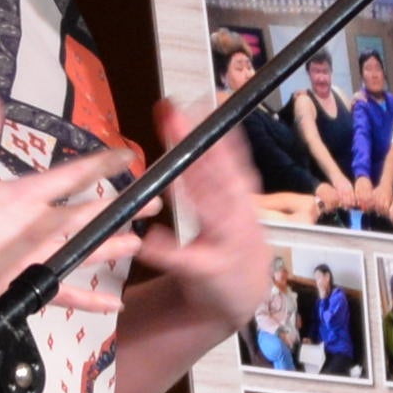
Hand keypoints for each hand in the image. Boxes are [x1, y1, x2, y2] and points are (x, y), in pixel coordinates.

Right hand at [0, 91, 133, 334]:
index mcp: (27, 195)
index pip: (75, 174)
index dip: (104, 163)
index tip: (126, 156)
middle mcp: (41, 227)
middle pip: (91, 214)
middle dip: (124, 206)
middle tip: (154, 202)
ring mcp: (38, 260)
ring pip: (86, 251)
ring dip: (115, 246)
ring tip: (137, 241)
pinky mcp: (27, 287)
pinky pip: (65, 294)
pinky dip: (90, 300)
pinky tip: (113, 303)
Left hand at [106, 131, 274, 364]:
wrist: (243, 290)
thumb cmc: (229, 237)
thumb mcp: (227, 199)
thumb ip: (209, 167)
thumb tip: (185, 123)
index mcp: (238, 192)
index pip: (225, 154)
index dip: (210, 129)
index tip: (195, 102)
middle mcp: (238, 213)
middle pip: (219, 174)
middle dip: (198, 146)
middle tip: (173, 117)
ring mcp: (227, 241)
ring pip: (210, 212)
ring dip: (190, 190)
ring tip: (168, 170)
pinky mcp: (210, 271)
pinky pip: (187, 259)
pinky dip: (169, 251)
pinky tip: (149, 241)